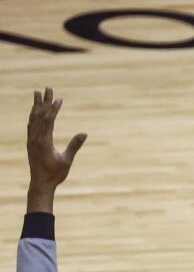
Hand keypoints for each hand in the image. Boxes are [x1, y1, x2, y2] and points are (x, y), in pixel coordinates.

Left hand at [26, 87, 86, 213]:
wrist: (40, 183)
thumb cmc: (55, 173)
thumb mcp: (67, 160)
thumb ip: (74, 146)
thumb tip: (84, 133)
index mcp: (43, 141)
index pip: (48, 120)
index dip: (54, 108)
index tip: (59, 99)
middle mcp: (35, 138)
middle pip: (39, 115)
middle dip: (44, 101)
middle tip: (47, 88)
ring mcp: (31, 139)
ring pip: (33, 118)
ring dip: (36, 105)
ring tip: (37, 94)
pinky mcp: (30, 142)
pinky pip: (31, 125)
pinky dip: (33, 115)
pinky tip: (35, 112)